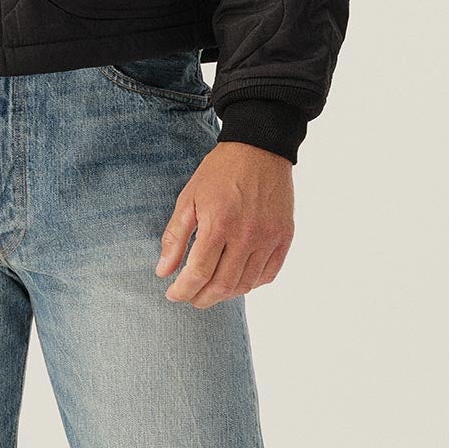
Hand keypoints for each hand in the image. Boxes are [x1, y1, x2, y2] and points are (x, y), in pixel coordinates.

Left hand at [156, 140, 293, 304]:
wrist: (260, 149)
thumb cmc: (219, 172)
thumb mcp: (189, 198)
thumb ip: (175, 237)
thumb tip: (163, 271)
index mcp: (219, 224)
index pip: (198, 273)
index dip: (182, 290)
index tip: (172, 294)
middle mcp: (247, 235)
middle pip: (223, 285)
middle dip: (201, 298)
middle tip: (189, 297)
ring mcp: (269, 238)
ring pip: (246, 284)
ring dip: (225, 294)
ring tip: (210, 290)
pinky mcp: (284, 236)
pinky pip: (268, 274)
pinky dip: (250, 283)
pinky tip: (236, 279)